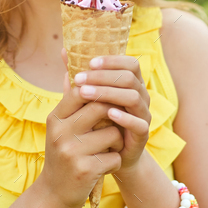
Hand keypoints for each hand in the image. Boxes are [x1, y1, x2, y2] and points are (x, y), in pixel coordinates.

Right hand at [37, 49, 123, 207]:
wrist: (54, 194)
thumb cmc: (63, 153)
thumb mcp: (60, 125)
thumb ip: (69, 96)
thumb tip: (71, 63)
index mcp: (55, 118)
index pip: (83, 90)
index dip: (102, 91)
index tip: (110, 99)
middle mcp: (60, 132)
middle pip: (101, 107)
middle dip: (113, 115)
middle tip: (113, 124)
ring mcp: (72, 152)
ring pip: (112, 132)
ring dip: (116, 141)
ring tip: (106, 148)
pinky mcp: (85, 170)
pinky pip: (115, 156)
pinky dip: (115, 160)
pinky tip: (104, 166)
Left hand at [71, 54, 150, 175]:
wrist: (109, 156)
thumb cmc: (98, 122)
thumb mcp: (87, 98)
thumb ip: (79, 77)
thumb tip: (63, 51)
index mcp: (131, 84)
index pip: (130, 64)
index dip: (112, 61)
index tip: (90, 62)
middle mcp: (141, 96)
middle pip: (129, 78)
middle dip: (103, 76)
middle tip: (79, 78)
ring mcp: (143, 115)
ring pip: (134, 97)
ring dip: (109, 93)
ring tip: (86, 94)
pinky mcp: (142, 134)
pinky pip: (139, 123)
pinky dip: (125, 117)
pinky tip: (109, 113)